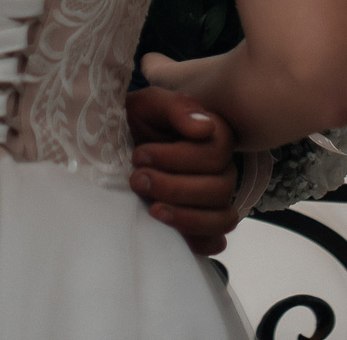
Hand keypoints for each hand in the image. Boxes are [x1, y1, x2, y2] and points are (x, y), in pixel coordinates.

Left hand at [125, 83, 238, 255]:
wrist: (121, 145)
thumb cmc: (140, 121)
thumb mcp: (150, 104)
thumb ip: (178, 108)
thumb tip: (204, 128)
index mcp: (218, 137)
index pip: (214, 155)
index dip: (175, 158)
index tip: (139, 154)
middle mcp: (224, 170)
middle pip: (218, 188)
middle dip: (173, 187)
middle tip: (137, 180)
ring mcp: (217, 200)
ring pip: (222, 218)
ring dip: (185, 217)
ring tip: (151, 209)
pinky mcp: (204, 225)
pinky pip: (216, 242)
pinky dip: (198, 242)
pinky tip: (170, 234)